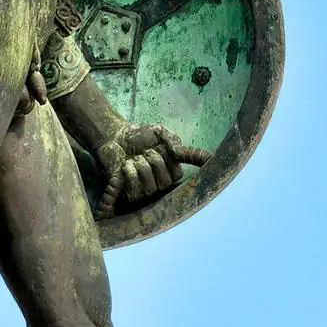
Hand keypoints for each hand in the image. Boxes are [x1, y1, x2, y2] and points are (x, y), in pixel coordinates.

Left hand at [93, 123, 211, 215]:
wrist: (115, 137)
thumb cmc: (138, 135)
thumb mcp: (157, 131)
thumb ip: (170, 139)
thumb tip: (178, 151)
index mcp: (173, 165)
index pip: (191, 168)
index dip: (200, 162)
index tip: (211, 160)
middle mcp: (164, 180)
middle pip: (168, 179)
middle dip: (155, 161)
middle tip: (145, 151)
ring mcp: (149, 190)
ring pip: (151, 186)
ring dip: (140, 166)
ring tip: (134, 158)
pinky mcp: (132, 195)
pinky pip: (136, 189)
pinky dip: (129, 172)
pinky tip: (125, 166)